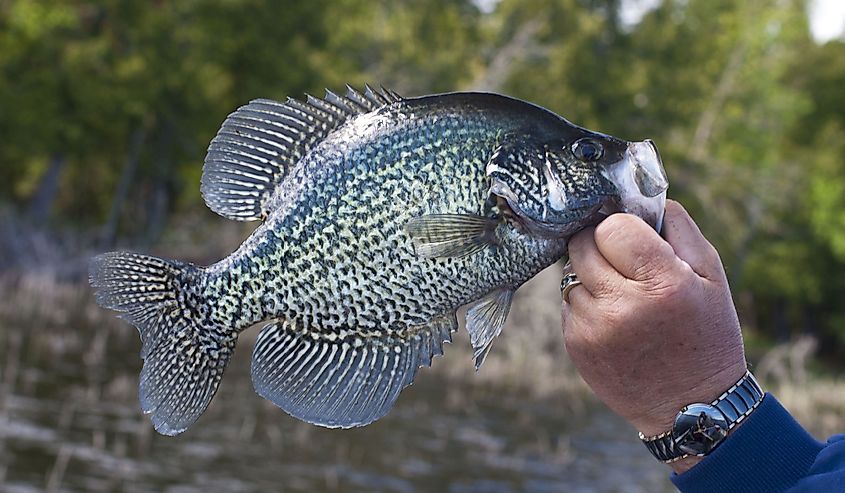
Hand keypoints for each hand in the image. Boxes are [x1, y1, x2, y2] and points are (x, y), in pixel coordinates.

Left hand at [562, 199, 746, 472]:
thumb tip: (644, 198)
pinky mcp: (576, 346)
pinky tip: (612, 320)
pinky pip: (568, 303)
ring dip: (590, 276)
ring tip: (621, 296)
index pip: (613, 227)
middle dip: (599, 246)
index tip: (631, 240)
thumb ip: (680, 230)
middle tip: (620, 262)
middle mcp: (622, 306)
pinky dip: (585, 303)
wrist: (690, 406)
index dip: (621, 229)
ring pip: (570, 274)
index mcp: (662, 283)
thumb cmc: (706, 335)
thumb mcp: (712, 278)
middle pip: (583, 246)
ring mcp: (594, 328)